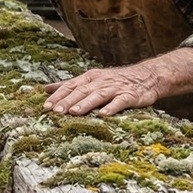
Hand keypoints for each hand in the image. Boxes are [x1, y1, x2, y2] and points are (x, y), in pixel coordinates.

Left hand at [43, 64, 160, 116]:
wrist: (146, 77)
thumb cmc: (114, 81)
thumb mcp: (90, 80)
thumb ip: (69, 85)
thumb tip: (46, 89)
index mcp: (89, 78)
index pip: (70, 86)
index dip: (58, 96)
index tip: (45, 107)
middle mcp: (100, 82)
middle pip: (81, 91)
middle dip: (67, 101)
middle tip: (55, 112)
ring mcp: (115, 88)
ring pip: (98, 95)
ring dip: (85, 104)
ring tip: (74, 112)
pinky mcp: (130, 96)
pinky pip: (120, 102)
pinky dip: (112, 107)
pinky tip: (104, 115)